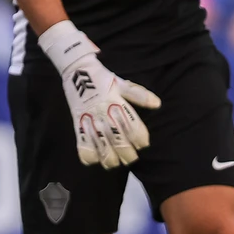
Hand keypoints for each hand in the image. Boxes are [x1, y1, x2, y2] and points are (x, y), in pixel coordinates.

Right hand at [39, 21, 160, 168]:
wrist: (77, 69)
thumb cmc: (103, 78)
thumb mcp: (123, 84)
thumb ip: (139, 95)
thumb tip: (157, 104)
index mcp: (118, 103)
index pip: (133, 126)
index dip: (140, 139)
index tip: (143, 144)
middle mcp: (105, 112)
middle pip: (119, 140)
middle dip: (127, 154)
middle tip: (131, 159)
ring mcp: (90, 118)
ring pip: (101, 145)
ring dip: (109, 158)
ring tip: (114, 163)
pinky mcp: (78, 122)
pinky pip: (82, 143)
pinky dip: (87, 154)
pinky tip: (94, 159)